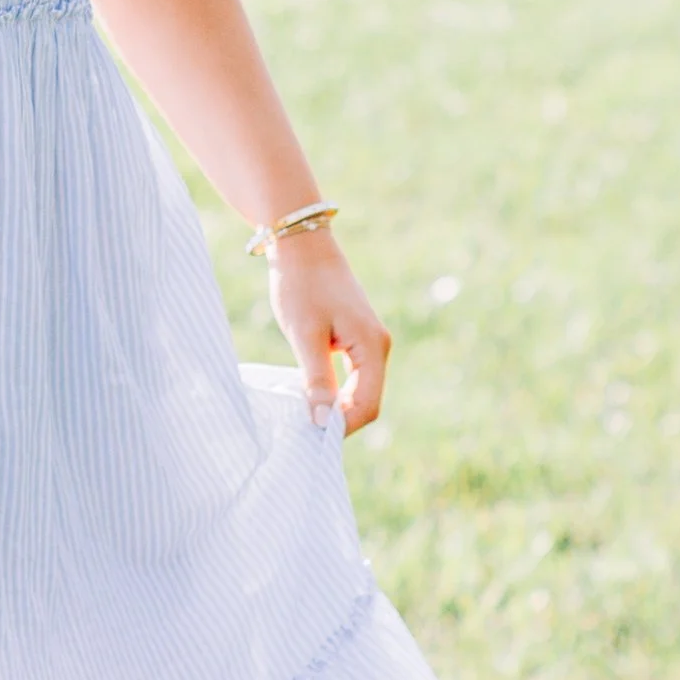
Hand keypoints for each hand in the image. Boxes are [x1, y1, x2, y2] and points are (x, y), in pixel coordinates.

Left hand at [267, 230, 389, 432]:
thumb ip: (316, 381)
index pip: (367, 406)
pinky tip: (308, 392)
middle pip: (366, 402)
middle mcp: (379, 347)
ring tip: (301, 411)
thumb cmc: (302, 286)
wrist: (302, 244)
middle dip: (338, 419)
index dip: (342, 427)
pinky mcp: (357, 339)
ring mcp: (370, 343)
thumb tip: (322, 423)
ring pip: (358, 391)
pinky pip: (351, 377)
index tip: (309, 435)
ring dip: (335, 406)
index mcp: (373, 347)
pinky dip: (333, 390)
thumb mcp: (305, 335)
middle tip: (300, 426)